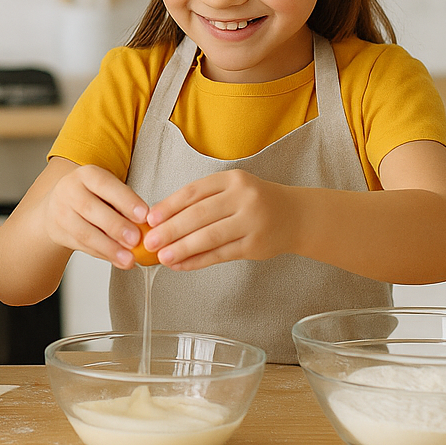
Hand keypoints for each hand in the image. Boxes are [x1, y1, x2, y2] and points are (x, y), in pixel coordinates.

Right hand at [40, 164, 149, 269]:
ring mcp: (61, 213)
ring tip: (128, 259)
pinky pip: (82, 246)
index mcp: (86, 175)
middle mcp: (70, 191)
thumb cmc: (92, 197)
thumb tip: (147, 225)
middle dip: (116, 226)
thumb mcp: (105, 190)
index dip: (125, 200)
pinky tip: (118, 260)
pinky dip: (103, 255)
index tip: (144, 215)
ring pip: (84, 232)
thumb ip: (123, 204)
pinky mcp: (59, 233)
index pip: (105, 184)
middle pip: (91, 208)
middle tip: (136, 239)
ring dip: (109, 247)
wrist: (58, 206)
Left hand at [144, 169, 295, 270]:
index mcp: (231, 180)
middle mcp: (243, 198)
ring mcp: (251, 222)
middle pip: (199, 215)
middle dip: (171, 230)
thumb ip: (201, 201)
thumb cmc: (254, 202)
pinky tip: (181, 265)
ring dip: (182, 248)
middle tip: (150, 241)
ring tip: (162, 257)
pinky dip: (198, 261)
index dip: (169, 206)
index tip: (149, 218)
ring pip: (209, 237)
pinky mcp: (255, 245)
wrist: (296, 216)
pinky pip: (221, 254)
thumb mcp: (231, 190)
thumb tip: (161, 220)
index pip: (193, 192)